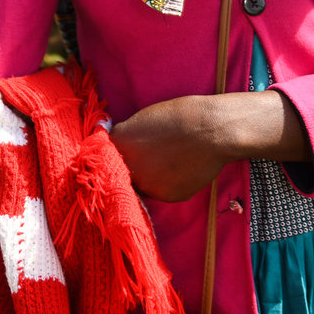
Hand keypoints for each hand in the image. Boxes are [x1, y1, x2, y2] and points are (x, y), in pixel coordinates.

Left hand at [110, 92, 312, 201]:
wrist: (210, 129)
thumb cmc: (176, 116)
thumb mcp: (141, 119)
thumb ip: (125, 134)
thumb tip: (114, 143)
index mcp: (118, 146)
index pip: (103, 158)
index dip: (111, 157)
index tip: (119, 155)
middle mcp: (128, 170)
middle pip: (122, 175)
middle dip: (130, 168)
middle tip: (148, 157)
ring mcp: (148, 187)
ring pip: (143, 185)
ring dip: (149, 177)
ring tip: (167, 160)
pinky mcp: (168, 197)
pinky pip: (162, 191)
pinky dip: (168, 183)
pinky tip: (180, 167)